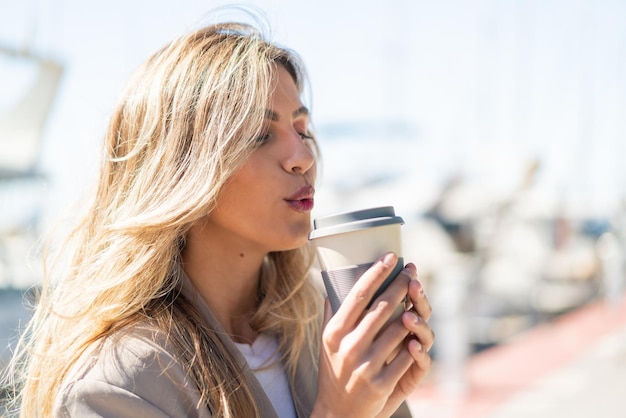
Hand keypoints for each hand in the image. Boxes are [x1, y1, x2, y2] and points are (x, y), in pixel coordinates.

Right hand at [311, 252, 433, 417]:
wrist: (338, 413)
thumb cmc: (334, 370)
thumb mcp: (327, 342)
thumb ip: (332, 313)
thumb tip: (333, 282)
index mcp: (335, 332)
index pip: (358, 295)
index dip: (377, 272)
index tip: (391, 255)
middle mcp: (350, 347)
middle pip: (383, 307)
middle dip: (401, 284)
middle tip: (411, 269)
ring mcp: (367, 366)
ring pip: (399, 328)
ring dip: (412, 309)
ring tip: (417, 294)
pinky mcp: (383, 383)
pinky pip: (407, 355)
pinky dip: (415, 341)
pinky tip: (418, 329)